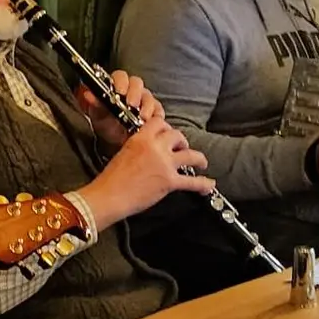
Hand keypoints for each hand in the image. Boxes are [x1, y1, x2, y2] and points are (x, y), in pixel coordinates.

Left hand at [74, 70, 162, 149]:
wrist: (116, 142)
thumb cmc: (107, 125)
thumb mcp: (98, 116)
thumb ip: (95, 104)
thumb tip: (88, 94)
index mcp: (117, 87)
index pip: (120, 76)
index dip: (120, 82)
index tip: (119, 91)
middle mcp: (132, 90)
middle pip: (137, 83)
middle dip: (134, 93)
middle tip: (131, 104)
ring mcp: (144, 99)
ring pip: (148, 96)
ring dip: (146, 106)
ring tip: (142, 117)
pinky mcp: (154, 110)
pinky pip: (158, 109)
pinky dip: (155, 115)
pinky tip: (150, 121)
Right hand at [76, 117, 214, 226]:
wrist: (109, 195)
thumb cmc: (111, 179)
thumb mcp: (123, 153)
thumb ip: (138, 148)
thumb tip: (148, 152)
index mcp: (141, 138)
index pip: (159, 123)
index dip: (166, 128)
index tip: (167, 134)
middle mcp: (155, 147)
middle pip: (177, 135)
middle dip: (182, 142)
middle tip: (182, 148)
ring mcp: (164, 164)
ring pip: (191, 155)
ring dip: (199, 158)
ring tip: (201, 162)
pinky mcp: (169, 181)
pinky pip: (193, 182)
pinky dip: (204, 184)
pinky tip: (209, 185)